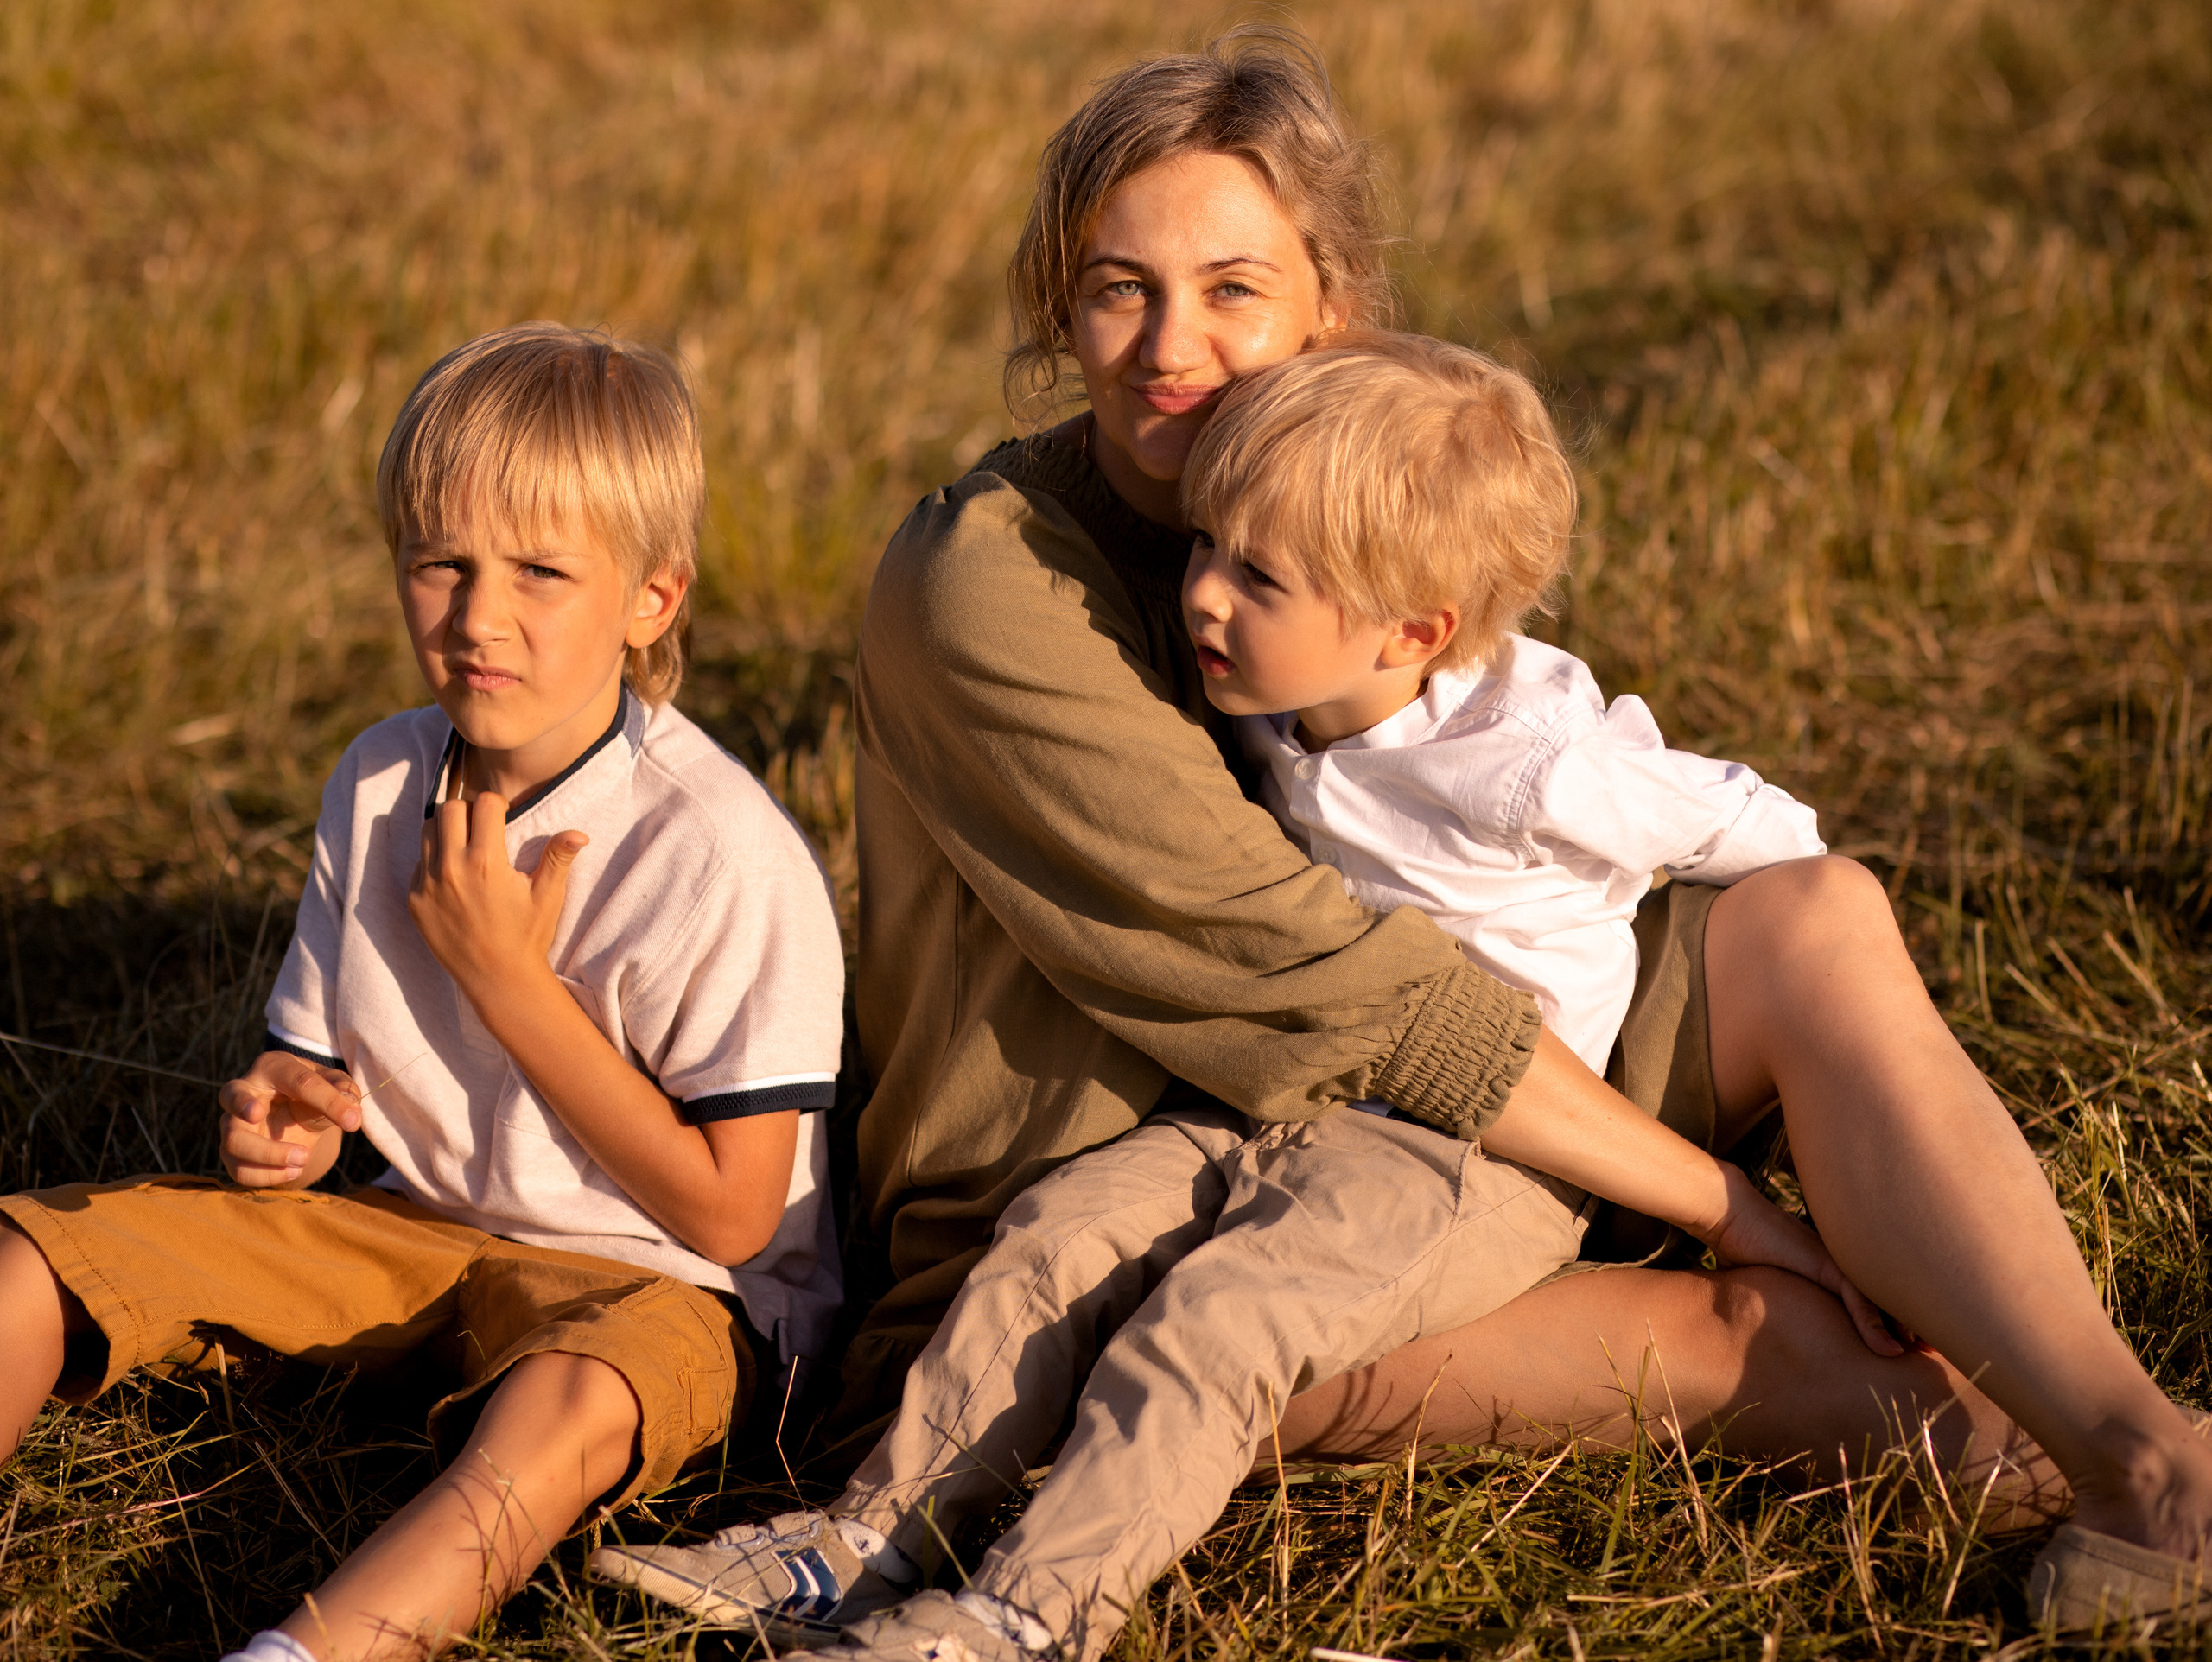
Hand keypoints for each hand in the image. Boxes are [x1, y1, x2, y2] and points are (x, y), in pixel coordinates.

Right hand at [220, 1050, 361, 1186]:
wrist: (294, 1119)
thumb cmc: (312, 1095)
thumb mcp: (333, 1086)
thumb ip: (343, 1090)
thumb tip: (351, 1104)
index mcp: (273, 1067)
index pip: (299, 1080)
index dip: (328, 1101)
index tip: (354, 1122)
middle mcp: (243, 1091)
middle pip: (231, 1096)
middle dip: (242, 1106)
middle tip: (257, 1114)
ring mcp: (232, 1123)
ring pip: (233, 1141)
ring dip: (268, 1155)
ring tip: (303, 1159)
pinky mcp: (232, 1153)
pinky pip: (239, 1170)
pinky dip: (267, 1176)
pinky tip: (294, 1171)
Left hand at [409, 792, 587, 997]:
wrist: (498, 979)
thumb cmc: (527, 936)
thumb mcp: (547, 897)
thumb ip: (558, 858)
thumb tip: (579, 834)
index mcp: (486, 862)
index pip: (484, 803)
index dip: (497, 805)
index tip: (503, 817)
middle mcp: (451, 868)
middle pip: (450, 808)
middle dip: (469, 811)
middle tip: (482, 829)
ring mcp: (428, 885)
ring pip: (427, 831)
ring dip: (447, 831)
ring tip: (465, 849)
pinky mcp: (414, 900)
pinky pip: (419, 864)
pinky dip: (434, 861)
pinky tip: (455, 880)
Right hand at [1692, 1164, 1909, 1357]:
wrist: (1729, 1215)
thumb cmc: (1744, 1245)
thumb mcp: (1772, 1277)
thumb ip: (1788, 1293)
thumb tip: (1776, 1319)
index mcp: (1835, 1264)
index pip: (1877, 1292)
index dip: (1897, 1317)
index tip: (1915, 1344)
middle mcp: (1845, 1260)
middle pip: (1890, 1293)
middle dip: (1915, 1322)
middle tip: (1937, 1352)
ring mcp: (1838, 1260)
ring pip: (1885, 1297)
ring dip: (1907, 1328)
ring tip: (1927, 1354)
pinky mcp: (1825, 1264)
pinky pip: (1859, 1298)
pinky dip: (1875, 1326)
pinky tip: (1890, 1350)